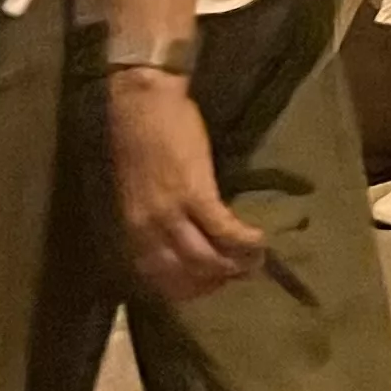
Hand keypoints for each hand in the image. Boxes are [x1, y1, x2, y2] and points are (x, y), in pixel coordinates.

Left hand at [104, 68, 262, 302]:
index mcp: (131, 226)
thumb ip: (153, 211)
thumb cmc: (137, 136)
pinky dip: (244, 240)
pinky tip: (260, 241)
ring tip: (255, 262)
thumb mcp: (137, 186)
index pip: (157, 275)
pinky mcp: (196, 192)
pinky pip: (224, 229)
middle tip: (238, 276)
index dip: (186, 288)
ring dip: (234, 266)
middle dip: (214, 282)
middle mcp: (148, 227)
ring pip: (205, 258)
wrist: (140, 102)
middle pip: (184, 273)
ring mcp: (171, 212)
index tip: (209, 286)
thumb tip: (182, 230)